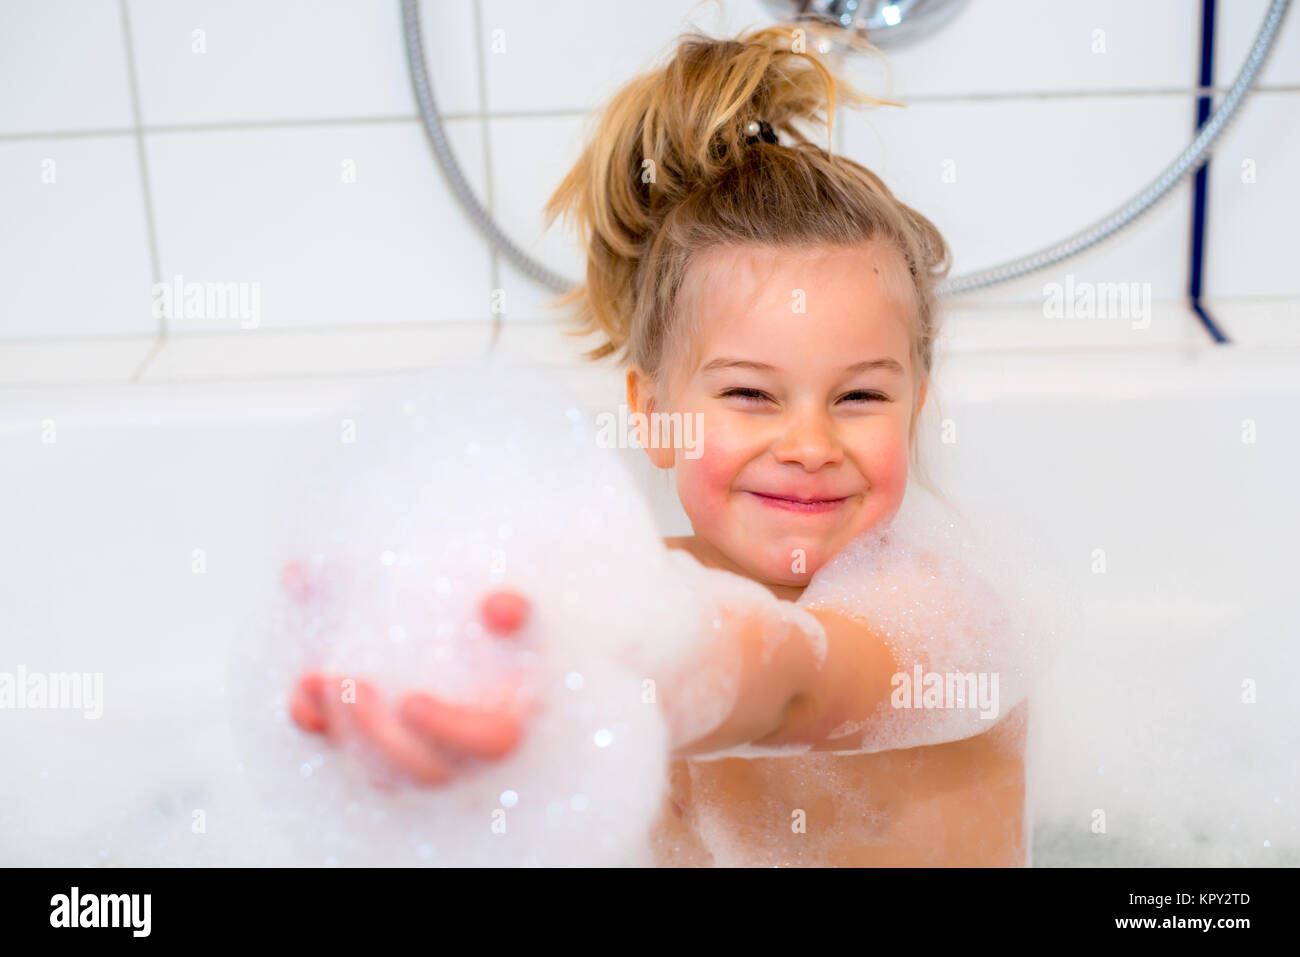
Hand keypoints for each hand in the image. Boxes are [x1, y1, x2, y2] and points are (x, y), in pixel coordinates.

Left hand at [285, 583, 535, 789]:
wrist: (415, 603)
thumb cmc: (468, 606)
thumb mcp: (489, 596)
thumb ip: (506, 601)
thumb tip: (501, 610)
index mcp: (507, 712)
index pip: (494, 741)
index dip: (452, 730)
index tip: (410, 701)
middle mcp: (466, 745)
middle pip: (429, 770)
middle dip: (380, 733)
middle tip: (348, 681)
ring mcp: (418, 750)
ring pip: (384, 774)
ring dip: (345, 731)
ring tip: (320, 679)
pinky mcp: (375, 743)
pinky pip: (344, 751)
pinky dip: (320, 724)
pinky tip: (303, 692)